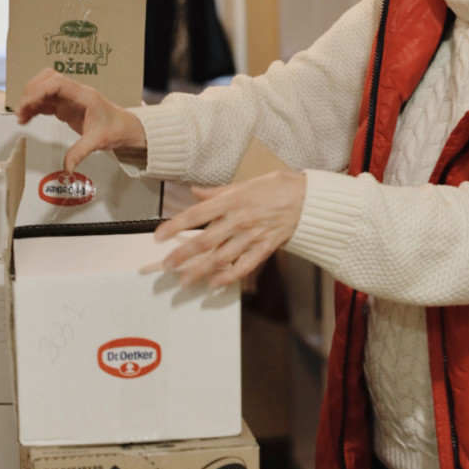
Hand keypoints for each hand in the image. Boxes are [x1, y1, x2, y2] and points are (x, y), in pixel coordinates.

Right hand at [15, 68, 146, 173]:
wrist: (125, 127)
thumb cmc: (115, 129)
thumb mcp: (98, 142)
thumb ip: (80, 153)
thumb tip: (67, 169)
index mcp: (85, 96)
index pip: (58, 82)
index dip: (39, 89)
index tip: (28, 104)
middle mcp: (75, 93)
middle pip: (47, 79)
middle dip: (31, 92)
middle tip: (21, 112)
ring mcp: (69, 98)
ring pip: (44, 88)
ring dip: (30, 99)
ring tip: (21, 117)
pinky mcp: (65, 105)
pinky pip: (45, 100)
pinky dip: (34, 107)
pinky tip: (26, 118)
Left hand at [149, 171, 306, 289]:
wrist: (309, 200)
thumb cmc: (278, 188)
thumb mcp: (246, 183)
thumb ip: (218, 192)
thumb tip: (196, 193)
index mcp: (231, 201)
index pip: (196, 215)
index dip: (175, 226)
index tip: (159, 236)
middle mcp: (238, 220)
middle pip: (204, 240)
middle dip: (183, 254)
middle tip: (166, 265)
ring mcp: (251, 236)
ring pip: (221, 257)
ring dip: (200, 270)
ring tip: (184, 281)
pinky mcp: (264, 249)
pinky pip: (244, 266)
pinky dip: (229, 277)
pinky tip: (215, 284)